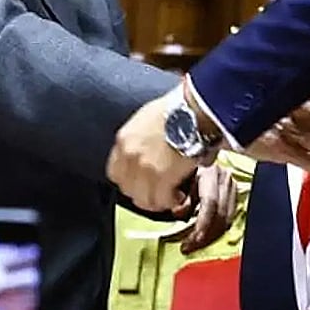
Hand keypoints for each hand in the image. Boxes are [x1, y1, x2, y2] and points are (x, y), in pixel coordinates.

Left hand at [107, 92, 198, 212]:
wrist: (194, 110)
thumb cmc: (177, 108)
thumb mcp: (149, 118)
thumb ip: (143, 138)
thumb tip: (154, 152)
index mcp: (124, 139)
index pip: (115, 172)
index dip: (129, 179)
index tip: (139, 181)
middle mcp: (129, 156)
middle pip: (127, 189)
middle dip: (141, 192)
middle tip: (156, 191)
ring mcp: (144, 169)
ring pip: (142, 199)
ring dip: (156, 200)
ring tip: (169, 196)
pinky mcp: (162, 178)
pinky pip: (161, 200)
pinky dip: (170, 201)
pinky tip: (178, 196)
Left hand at [177, 163, 238, 254]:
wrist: (192, 157)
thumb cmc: (181, 171)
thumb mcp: (177, 182)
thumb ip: (180, 200)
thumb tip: (180, 215)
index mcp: (210, 173)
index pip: (210, 203)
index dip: (202, 224)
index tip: (192, 239)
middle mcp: (225, 178)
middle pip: (221, 214)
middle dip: (206, 235)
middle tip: (190, 246)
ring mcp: (232, 187)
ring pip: (227, 219)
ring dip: (211, 235)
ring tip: (195, 244)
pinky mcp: (234, 195)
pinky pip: (229, 218)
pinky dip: (217, 230)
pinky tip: (205, 236)